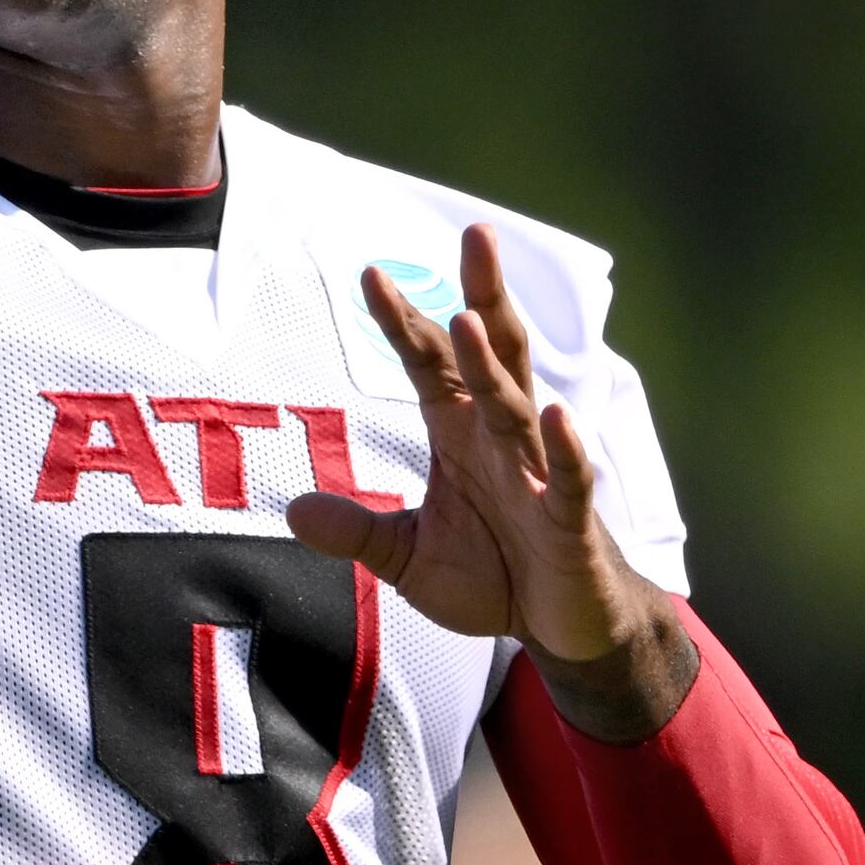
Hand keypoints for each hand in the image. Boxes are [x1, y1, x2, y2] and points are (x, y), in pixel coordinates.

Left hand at [284, 223, 695, 742]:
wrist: (561, 630)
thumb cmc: (494, 578)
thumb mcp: (409, 560)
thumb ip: (359, 532)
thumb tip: (294, 509)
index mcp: (461, 434)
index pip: (428, 366)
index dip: (403, 323)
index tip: (370, 275)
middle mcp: (502, 438)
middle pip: (491, 355)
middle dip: (482, 295)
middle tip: (476, 234)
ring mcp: (539, 474)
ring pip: (518, 405)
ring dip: (494, 365)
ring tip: (470, 318)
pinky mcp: (570, 521)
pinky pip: (569, 480)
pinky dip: (566, 450)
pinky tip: (560, 416)